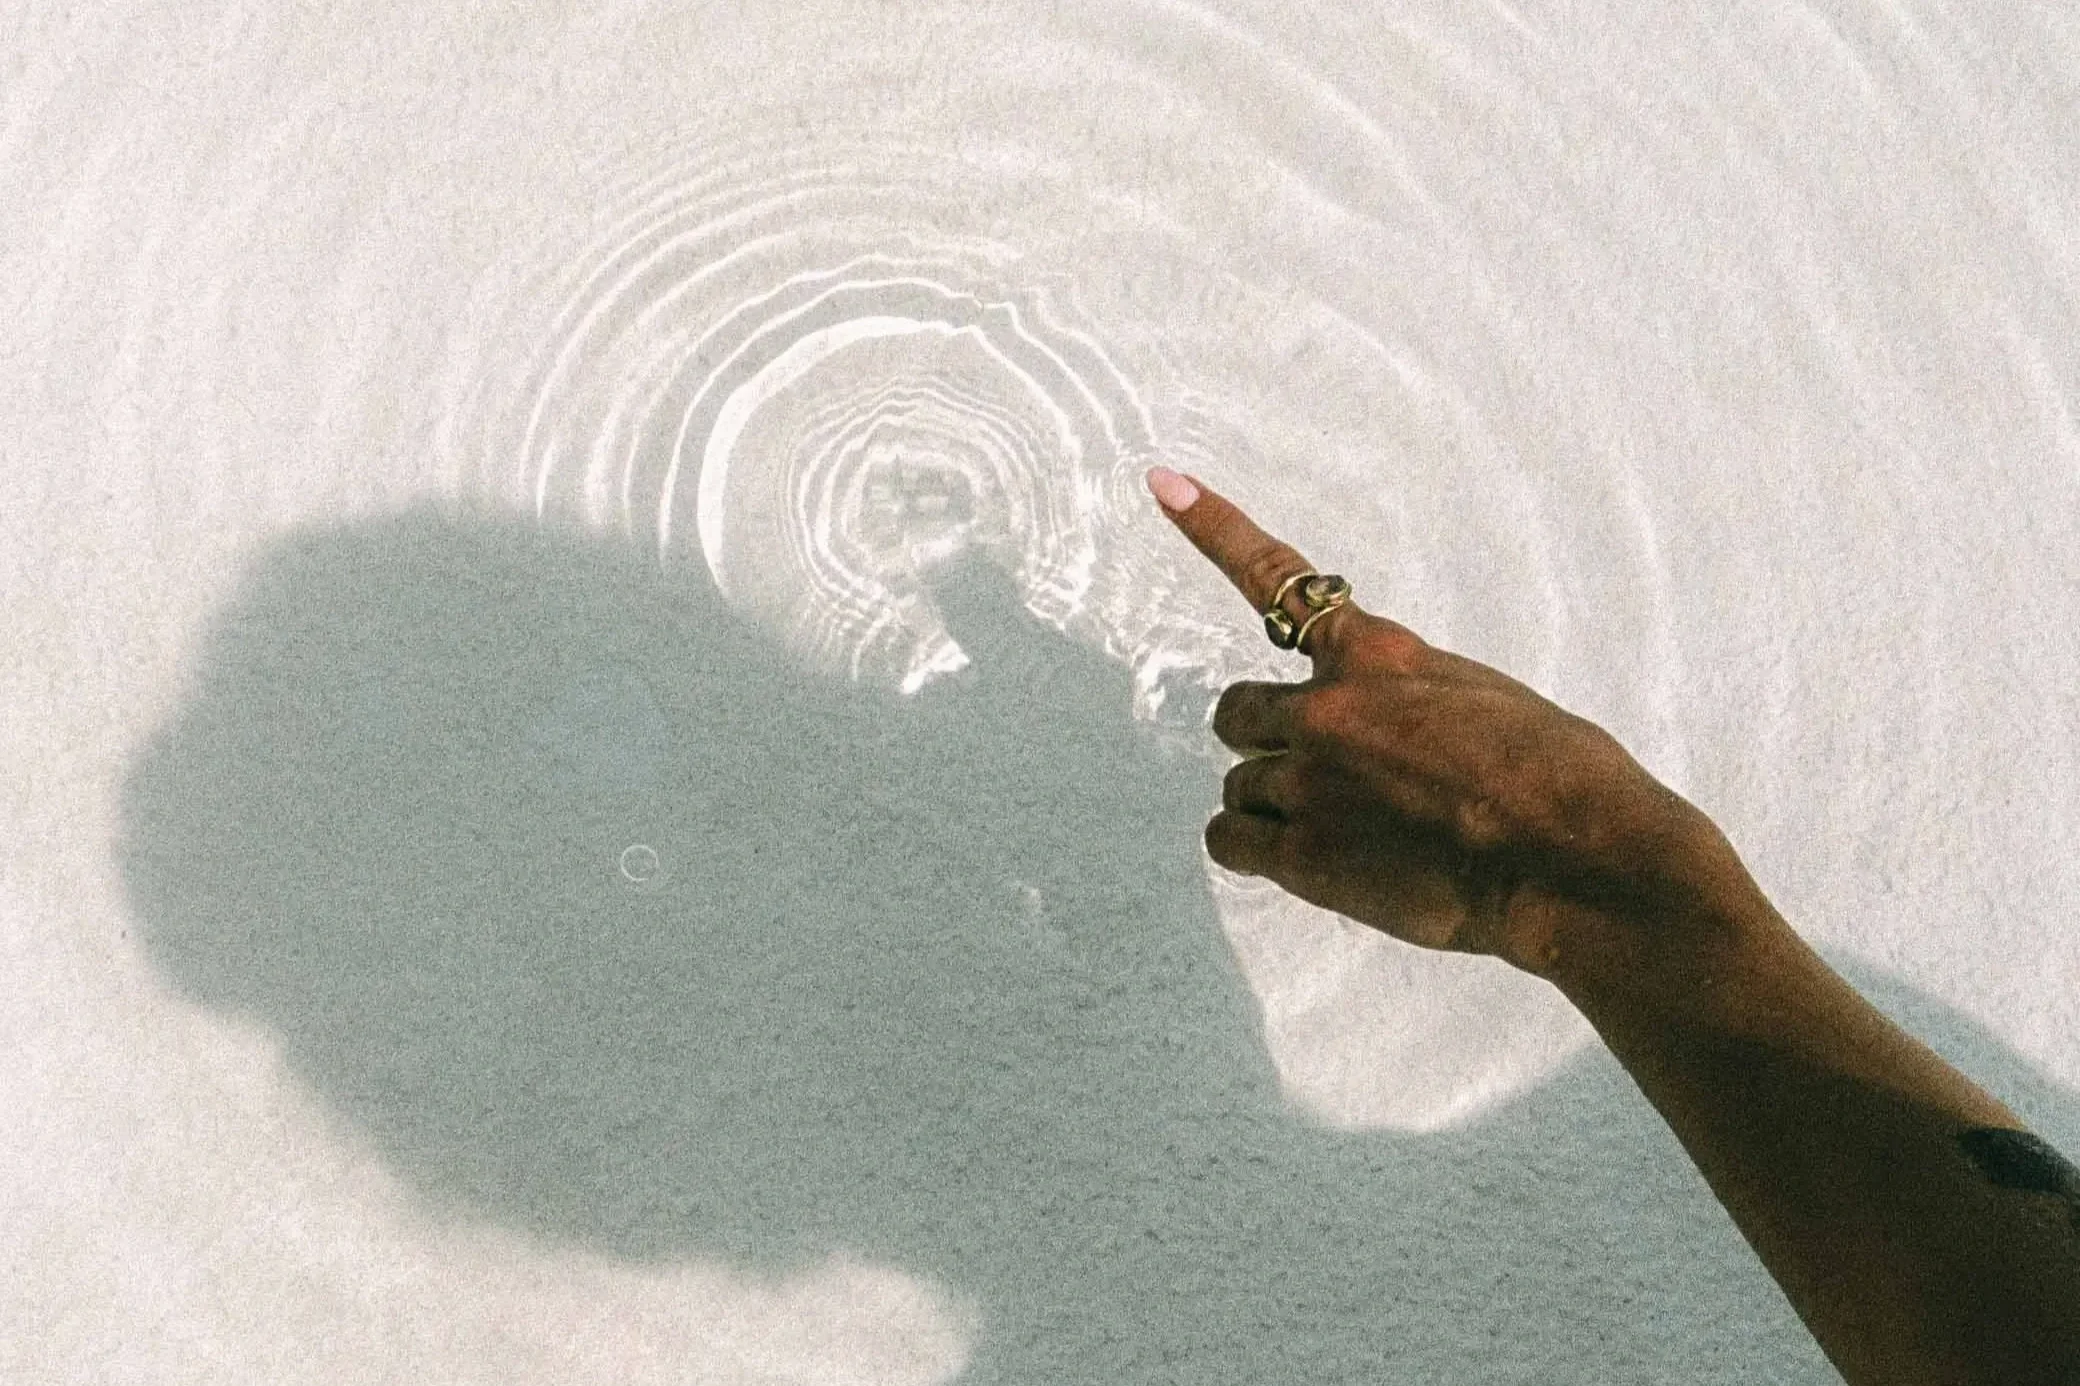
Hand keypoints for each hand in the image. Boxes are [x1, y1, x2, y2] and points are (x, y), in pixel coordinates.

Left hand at [1147, 467, 1729, 975]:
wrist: (1575, 859)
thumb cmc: (1559, 779)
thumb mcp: (1485, 699)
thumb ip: (1411, 700)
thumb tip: (1388, 736)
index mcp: (1377, 653)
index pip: (1275, 575)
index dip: (1212, 527)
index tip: (1164, 483)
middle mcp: (1326, 707)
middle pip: (1239, 712)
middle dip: (1270, 739)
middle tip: (1326, 775)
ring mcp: (1306, 780)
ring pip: (1239, 784)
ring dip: (1276, 806)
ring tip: (1351, 836)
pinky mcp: (1300, 854)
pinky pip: (1229, 840)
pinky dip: (1255, 850)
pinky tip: (1310, 864)